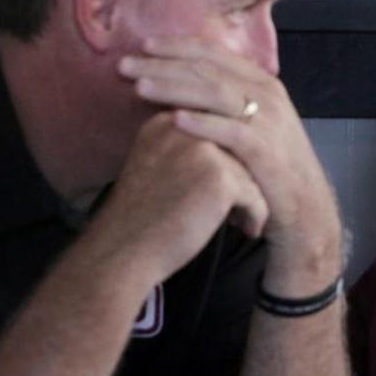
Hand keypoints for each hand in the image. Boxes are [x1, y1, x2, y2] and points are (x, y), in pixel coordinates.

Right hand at [86, 112, 269, 285]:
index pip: (215, 129)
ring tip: (243, 219)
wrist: (120, 254)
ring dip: (250, 197)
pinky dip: (255, 215)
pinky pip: (255, 195)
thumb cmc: (140, 219)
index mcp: (166, 121)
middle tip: (245, 202)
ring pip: (250, 170)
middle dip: (243, 176)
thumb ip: (186, 149)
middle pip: (235, 146)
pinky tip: (248, 230)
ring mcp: (203, 150)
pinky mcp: (219, 178)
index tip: (228, 186)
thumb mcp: (156, 167)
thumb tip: (235, 151)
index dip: (228, 159)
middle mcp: (185, 127)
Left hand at [117, 36, 342, 293]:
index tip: (142, 44)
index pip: (215, 52)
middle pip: (209, 69)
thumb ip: (224, 103)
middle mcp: (267, 93)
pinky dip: (203, 123)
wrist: (305, 207)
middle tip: (125, 64)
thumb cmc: (269, 166)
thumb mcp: (251, 124)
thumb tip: (179, 86)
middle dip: (164, 64)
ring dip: (175, 87)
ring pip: (216, 92)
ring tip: (139, 87)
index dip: (178, 45)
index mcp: (261, 82)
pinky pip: (231, 131)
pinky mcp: (266, 149)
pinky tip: (175, 119)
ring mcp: (268, 120)